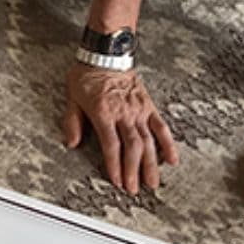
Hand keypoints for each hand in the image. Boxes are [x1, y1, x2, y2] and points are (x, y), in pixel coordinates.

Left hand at [62, 63, 178, 193]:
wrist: (107, 54)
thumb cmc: (88, 75)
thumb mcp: (72, 98)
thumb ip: (73, 122)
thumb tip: (72, 143)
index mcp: (103, 112)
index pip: (111, 144)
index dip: (114, 165)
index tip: (116, 181)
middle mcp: (124, 113)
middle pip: (132, 147)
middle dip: (133, 170)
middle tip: (134, 189)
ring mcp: (139, 110)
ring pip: (148, 141)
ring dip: (151, 164)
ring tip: (152, 182)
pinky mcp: (149, 106)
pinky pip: (161, 127)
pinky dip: (168, 144)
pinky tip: (172, 159)